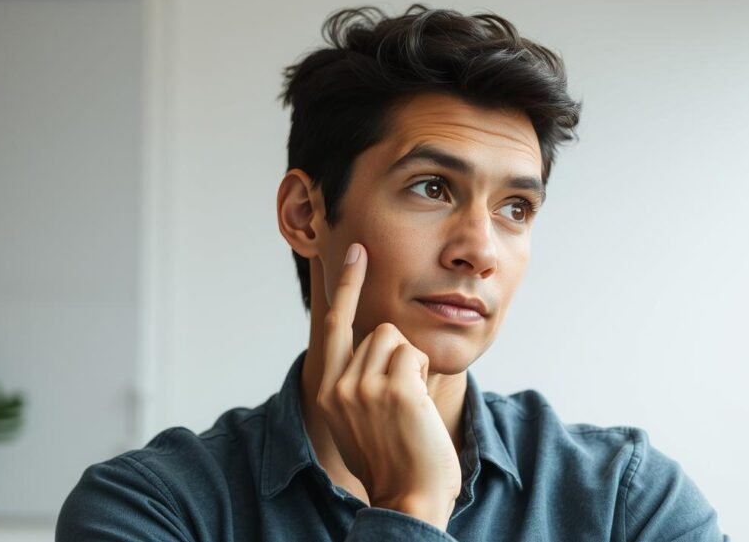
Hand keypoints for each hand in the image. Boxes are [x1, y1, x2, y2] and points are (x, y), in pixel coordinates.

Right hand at [315, 242, 461, 529]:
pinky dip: (423, 375)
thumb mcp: (358, 419)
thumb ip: (355, 383)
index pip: (332, 324)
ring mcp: (363, 386)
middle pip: (378, 331)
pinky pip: (414, 354)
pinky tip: (418, 408)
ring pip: (398, 339)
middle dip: (400, 355)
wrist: (409, 497)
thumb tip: (370, 346)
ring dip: (411, 366)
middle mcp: (337, 385)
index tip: (351, 251)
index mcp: (325, 391)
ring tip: (409, 408)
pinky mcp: (393, 388)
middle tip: (404, 399)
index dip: (342, 285)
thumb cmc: (394, 459)